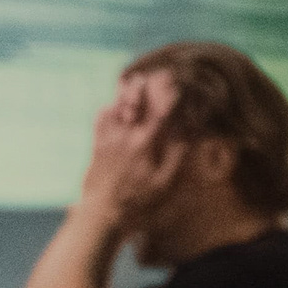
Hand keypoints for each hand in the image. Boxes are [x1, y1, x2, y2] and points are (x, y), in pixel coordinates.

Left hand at [77, 70, 187, 221]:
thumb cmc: (138, 203)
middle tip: (157, 70)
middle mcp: (124, 136)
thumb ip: (177, 153)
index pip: (160, 109)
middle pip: (135, 101)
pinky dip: (107, 109)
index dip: (170, 92)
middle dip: (146, 84)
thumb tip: (191, 129)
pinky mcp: (97, 148)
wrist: (101, 217)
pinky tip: (113, 105)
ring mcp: (108, 140)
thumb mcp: (166, 182)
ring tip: (135, 77)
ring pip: (115, 106)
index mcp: (145, 143)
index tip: (179, 79)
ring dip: (126, 91)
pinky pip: (100, 121)